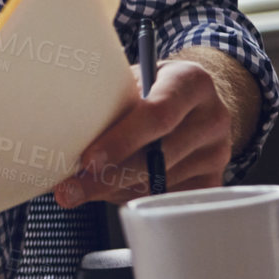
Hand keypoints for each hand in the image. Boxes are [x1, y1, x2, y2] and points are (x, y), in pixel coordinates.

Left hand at [53, 56, 242, 207]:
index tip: (88, 160)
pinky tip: (112, 190)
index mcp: (192, 82)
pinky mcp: (214, 179)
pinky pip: (167, 198)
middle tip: (69, 190)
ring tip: (83, 187)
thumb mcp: (133, 80)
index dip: (120, 141)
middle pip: (157, 156)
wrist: (192, 102)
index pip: (157, 115)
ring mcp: (217, 152)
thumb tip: (61, 133)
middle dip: (107, 177)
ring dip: (113, 190)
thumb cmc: (151, 89)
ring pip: (157, 182)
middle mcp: (212, 117)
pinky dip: (133, 197)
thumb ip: (111, 100)